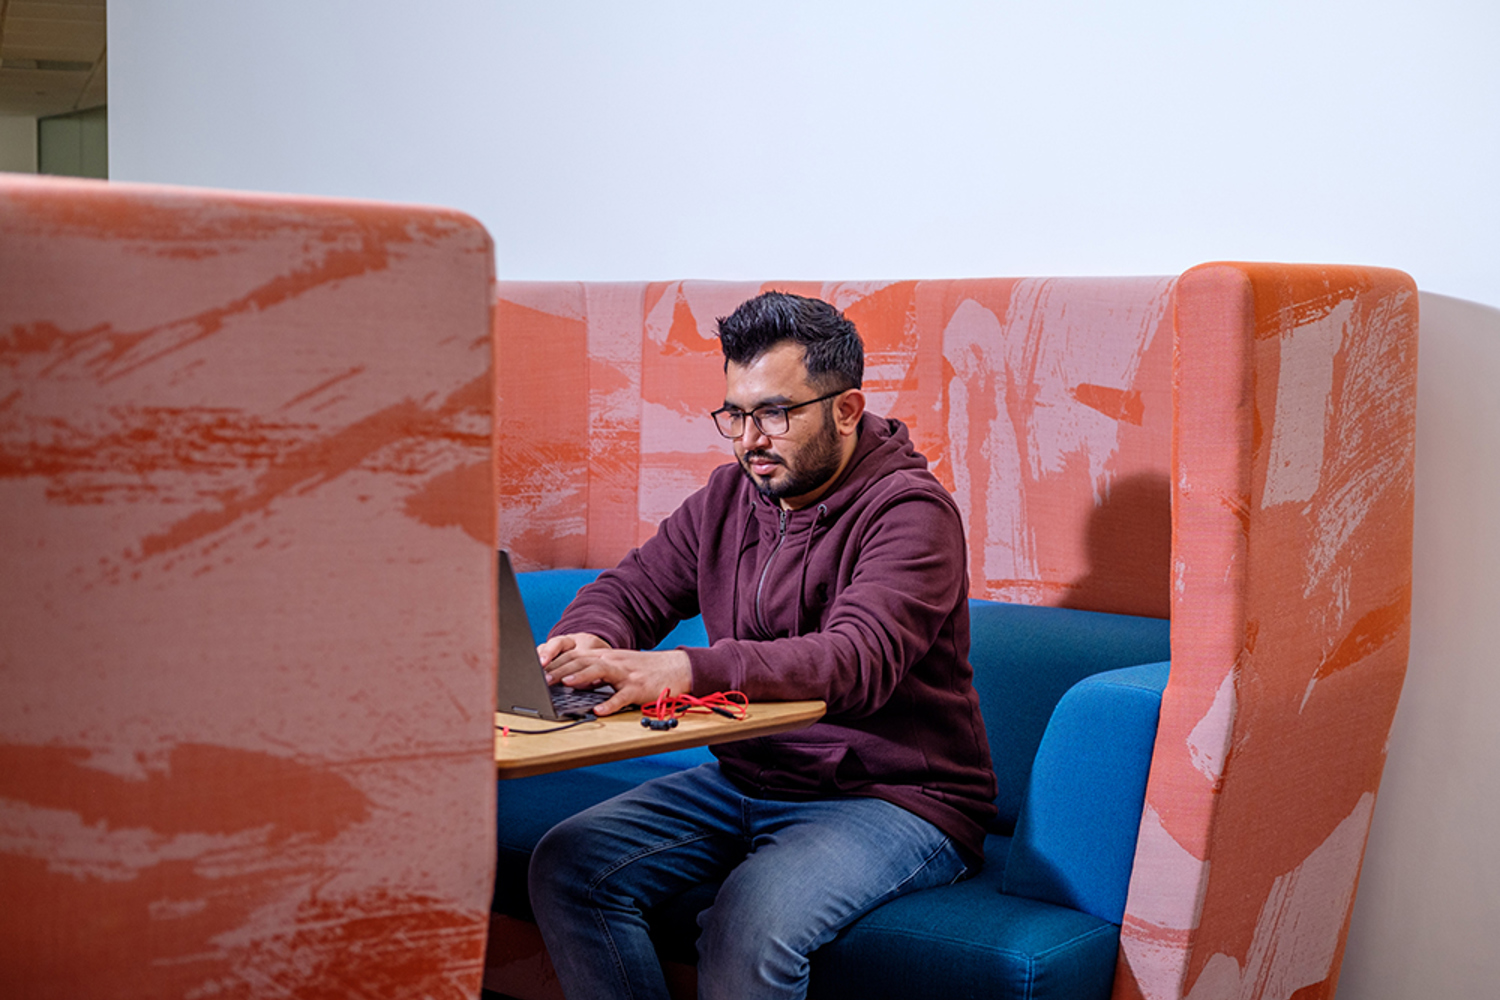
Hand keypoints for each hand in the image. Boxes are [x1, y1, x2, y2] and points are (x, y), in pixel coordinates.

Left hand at [539, 633, 691, 716]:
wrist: (675, 668)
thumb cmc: (644, 670)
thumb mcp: (617, 666)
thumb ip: (596, 671)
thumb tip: (571, 679)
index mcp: (606, 656)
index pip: (576, 656)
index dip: (556, 662)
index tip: (537, 670)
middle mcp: (613, 662)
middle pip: (583, 661)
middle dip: (561, 669)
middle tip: (542, 678)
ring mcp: (626, 674)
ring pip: (600, 672)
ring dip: (581, 677)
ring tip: (565, 684)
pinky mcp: (638, 689)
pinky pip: (622, 697)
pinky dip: (610, 704)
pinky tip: (599, 710)